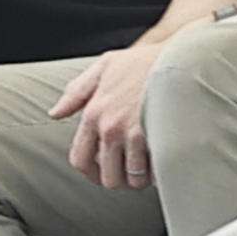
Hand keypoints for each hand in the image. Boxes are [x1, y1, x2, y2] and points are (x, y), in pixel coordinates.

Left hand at [49, 41, 162, 189]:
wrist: (182, 55)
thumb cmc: (144, 61)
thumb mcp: (105, 66)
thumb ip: (77, 91)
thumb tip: (55, 113)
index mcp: (93, 113)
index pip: (80, 159)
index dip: (91, 173)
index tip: (103, 173)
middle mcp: (109, 127)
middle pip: (107, 177)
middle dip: (120, 180)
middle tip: (131, 171)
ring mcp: (133, 133)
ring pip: (132, 179)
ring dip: (142, 178)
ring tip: (150, 166)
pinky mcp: (157, 137)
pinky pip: (153, 172)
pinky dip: (158, 173)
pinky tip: (163, 160)